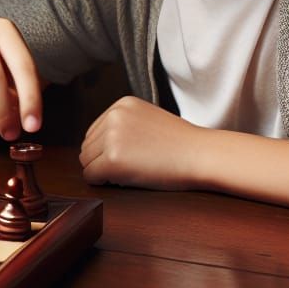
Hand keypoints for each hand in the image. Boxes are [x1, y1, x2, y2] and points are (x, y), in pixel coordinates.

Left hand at [80, 96, 206, 190]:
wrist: (202, 155)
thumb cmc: (180, 144)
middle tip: (129, 169)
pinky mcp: (112, 159)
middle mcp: (113, 116)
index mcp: (121, 104)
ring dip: (102, 171)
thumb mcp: (148, 119)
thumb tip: (97, 143)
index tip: (128, 158)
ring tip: (129, 174)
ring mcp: (112, 136)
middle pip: (88, 146)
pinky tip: (122, 182)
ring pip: (86, 161)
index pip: (94, 132)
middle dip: (101, 160)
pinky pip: (90, 176)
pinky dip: (101, 183)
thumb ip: (124, 124)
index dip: (106, 150)